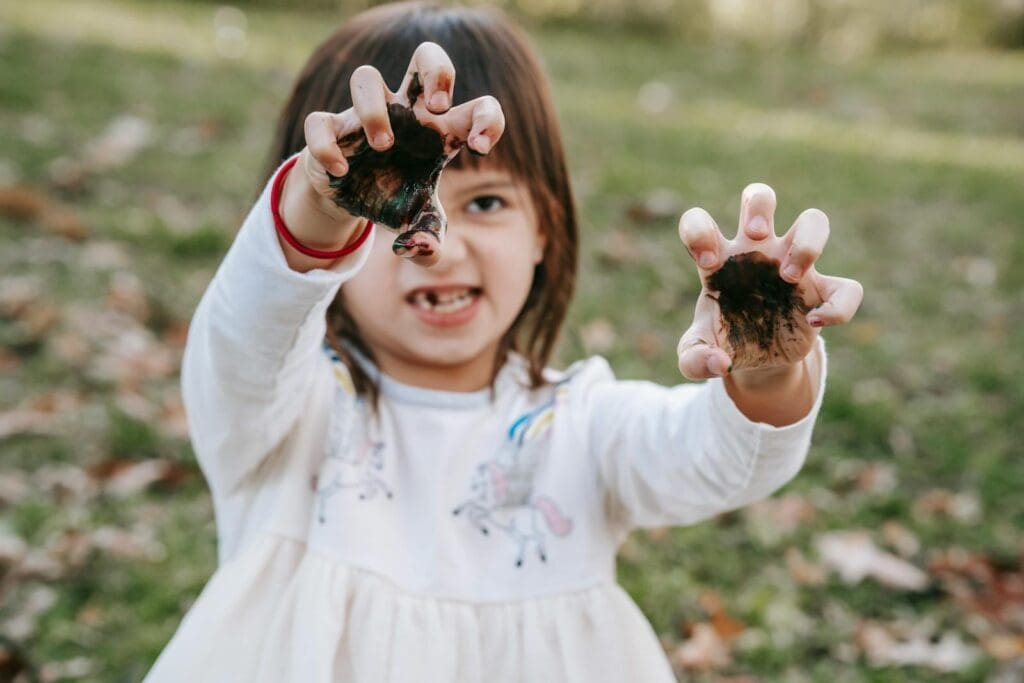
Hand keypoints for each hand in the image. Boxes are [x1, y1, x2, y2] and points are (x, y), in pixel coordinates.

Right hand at [297, 41, 505, 265]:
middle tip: (436, 109)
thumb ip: (430, 243)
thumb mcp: (419, 225)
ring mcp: (362, 118)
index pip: (477, 106)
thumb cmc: (394, 197)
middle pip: (425, 57)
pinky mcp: (329, 131)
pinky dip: (328, 147)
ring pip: (365, 79)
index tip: (480, 147)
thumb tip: (421, 249)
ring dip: (375, 110)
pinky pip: (321, 123)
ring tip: (384, 146)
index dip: (487, 119)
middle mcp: (404, 113)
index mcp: (438, 131)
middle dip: (436, 72)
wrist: (349, 198)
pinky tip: (343, 172)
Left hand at [676, 183, 862, 380]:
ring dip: (807, 242)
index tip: (707, 262)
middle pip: (761, 195)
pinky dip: (838, 306)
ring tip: (789, 276)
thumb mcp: (696, 357)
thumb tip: (720, 362)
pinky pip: (849, 288)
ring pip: (814, 220)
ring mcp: (794, 267)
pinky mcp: (822, 293)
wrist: (754, 360)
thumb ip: (694, 360)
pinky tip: (814, 321)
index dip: (699, 230)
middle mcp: (758, 254)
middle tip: (756, 235)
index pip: (700, 221)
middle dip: (759, 206)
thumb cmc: (722, 343)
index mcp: (720, 260)